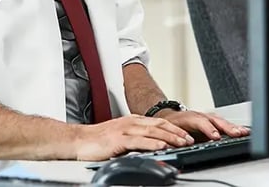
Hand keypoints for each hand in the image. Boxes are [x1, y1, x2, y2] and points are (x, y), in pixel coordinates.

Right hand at [73, 115, 194, 160]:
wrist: (78, 141)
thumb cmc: (97, 141)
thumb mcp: (120, 136)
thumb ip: (135, 138)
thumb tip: (152, 145)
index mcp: (131, 121)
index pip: (157, 122)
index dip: (174, 128)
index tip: (186, 135)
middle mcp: (129, 123)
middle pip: (158, 124)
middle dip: (176, 131)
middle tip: (190, 139)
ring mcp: (124, 130)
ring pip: (152, 131)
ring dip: (170, 136)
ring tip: (182, 142)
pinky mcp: (118, 140)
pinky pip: (139, 141)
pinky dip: (152, 143)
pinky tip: (162, 146)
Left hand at [156, 109, 250, 141]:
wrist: (173, 117)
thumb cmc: (173, 125)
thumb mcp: (171, 131)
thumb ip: (178, 137)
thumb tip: (184, 144)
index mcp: (189, 118)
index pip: (200, 122)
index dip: (209, 129)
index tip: (216, 137)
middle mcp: (201, 116)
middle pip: (215, 121)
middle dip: (226, 127)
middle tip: (236, 133)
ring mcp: (209, 118)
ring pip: (222, 122)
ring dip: (233, 127)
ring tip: (244, 132)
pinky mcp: (215, 122)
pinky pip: (226, 124)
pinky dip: (235, 128)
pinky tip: (244, 132)